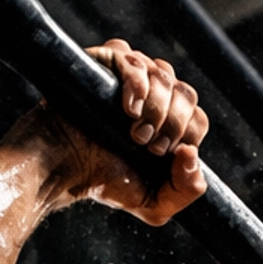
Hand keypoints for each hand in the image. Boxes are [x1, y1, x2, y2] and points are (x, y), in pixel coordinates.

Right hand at [76, 39, 207, 224]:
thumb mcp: (154, 203)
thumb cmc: (104, 181)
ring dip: (155, 109)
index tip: (159, 154)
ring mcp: (132, 74)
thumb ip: (187, 190)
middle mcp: (154, 94)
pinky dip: (137, 85)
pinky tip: (127, 109)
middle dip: (172, 124)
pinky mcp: (107, 61)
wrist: (65, 167)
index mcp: (169, 122)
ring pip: (164, 76)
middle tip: (145, 145)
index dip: (186, 136)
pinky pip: (134, 61)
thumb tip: (193, 154)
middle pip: (186, 94)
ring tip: (131, 132)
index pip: (198, 117)